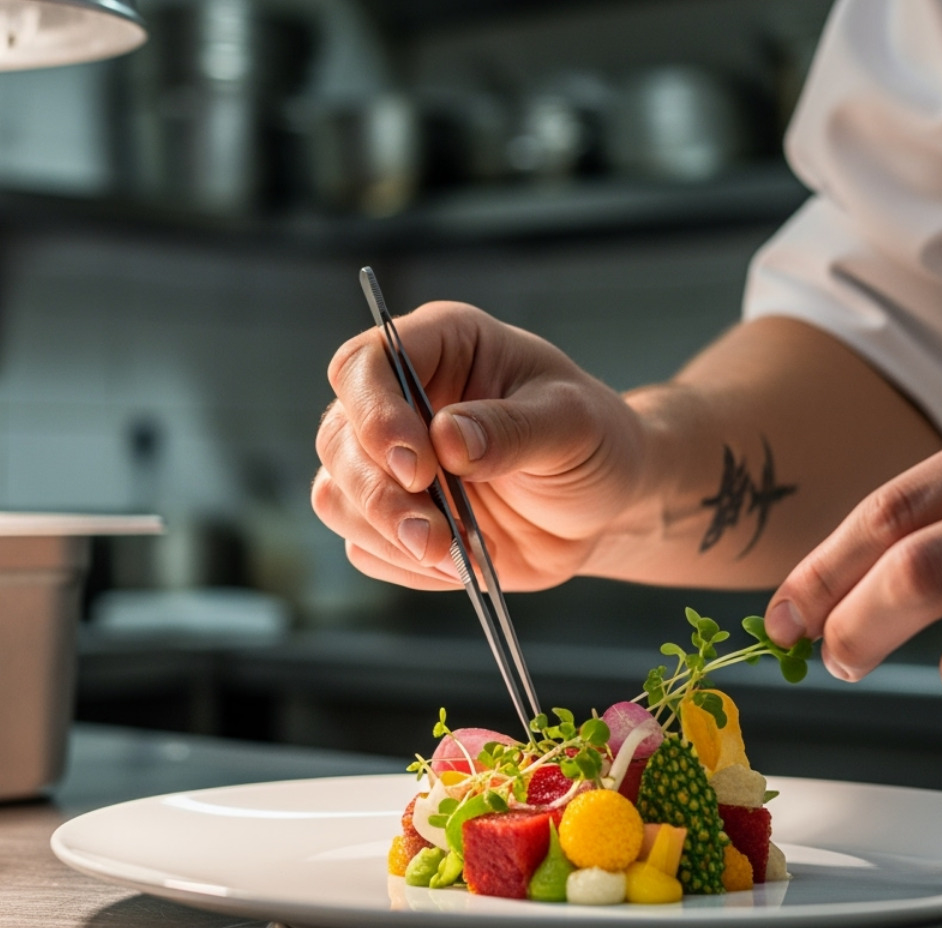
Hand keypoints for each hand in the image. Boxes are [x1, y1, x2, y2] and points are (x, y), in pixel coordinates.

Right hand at [312, 302, 646, 590]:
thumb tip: (447, 439)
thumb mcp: (573, 425)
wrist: (604, 505)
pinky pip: (365, 546)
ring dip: (387, 534)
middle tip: (432, 533)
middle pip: (338, 438)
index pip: (365, 364)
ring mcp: (390, 463)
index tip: (418, 466)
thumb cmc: (593, 442)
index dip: (375, 414)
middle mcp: (401, 399)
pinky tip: (458, 564)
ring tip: (455, 555)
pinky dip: (404, 564)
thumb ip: (512, 429)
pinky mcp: (394, 517)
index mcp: (440, 347)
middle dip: (378, 494)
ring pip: (337, 495)